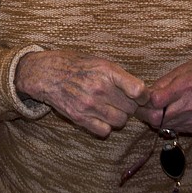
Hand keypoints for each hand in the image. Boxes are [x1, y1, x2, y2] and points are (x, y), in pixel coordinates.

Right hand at [15, 49, 148, 137]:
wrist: (46, 73)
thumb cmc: (75, 65)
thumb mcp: (99, 62)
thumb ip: (121, 76)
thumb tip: (146, 95)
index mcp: (106, 70)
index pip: (139, 90)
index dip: (144, 96)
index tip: (139, 95)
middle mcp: (99, 88)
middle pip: (131, 108)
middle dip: (128, 105)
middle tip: (118, 99)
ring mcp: (89, 104)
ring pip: (120, 121)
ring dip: (117, 116)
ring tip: (107, 106)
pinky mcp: (80, 117)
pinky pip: (105, 130)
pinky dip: (105, 126)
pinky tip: (98, 115)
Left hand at [136, 58, 191, 133]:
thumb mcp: (182, 69)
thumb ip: (163, 82)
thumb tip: (146, 92)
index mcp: (185, 87)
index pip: (157, 101)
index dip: (143, 100)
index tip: (139, 96)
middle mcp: (189, 105)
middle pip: (157, 117)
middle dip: (143, 113)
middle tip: (137, 106)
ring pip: (162, 125)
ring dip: (152, 118)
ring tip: (149, 108)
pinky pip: (172, 128)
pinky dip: (163, 122)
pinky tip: (163, 112)